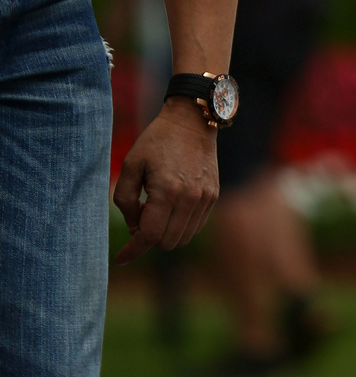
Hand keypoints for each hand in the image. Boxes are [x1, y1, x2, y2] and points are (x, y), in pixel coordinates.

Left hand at [113, 97, 218, 262]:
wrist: (192, 119)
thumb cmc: (157, 140)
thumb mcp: (130, 165)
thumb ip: (125, 200)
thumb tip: (135, 228)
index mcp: (167, 190)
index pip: (149, 236)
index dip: (132, 251)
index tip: (120, 258)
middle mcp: (190, 198)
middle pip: (166, 242)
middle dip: (148, 240)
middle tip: (140, 218)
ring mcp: (205, 198)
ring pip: (183, 238)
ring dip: (165, 235)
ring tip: (156, 212)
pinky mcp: (213, 195)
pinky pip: (196, 227)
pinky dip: (181, 227)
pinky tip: (171, 209)